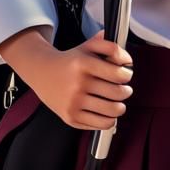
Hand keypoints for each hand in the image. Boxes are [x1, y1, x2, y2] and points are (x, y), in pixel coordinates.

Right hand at [0, 27, 134, 130]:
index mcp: (83, 64)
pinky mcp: (71, 117)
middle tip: (124, 89)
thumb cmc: (70, 60)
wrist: (42, 72)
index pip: (118, 74)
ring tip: (118, 102)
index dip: (127, 74)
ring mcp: (73, 103)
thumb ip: (110, 46)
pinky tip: (107, 112)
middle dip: (126, 91)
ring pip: (112, 110)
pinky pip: (101, 124)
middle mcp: (77, 84)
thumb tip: (127, 60)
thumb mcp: (88, 46)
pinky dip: (110, 120)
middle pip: (118, 93)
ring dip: (121, 106)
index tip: (125, 74)